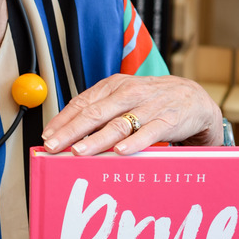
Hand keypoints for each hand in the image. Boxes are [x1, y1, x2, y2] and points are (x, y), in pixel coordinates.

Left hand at [41, 74, 223, 155]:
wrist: (192, 97)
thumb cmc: (150, 100)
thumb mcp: (122, 97)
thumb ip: (98, 111)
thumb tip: (66, 132)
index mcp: (113, 86)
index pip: (81, 103)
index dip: (62, 120)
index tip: (46, 137)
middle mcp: (128, 93)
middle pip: (94, 113)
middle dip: (70, 132)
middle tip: (53, 146)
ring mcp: (148, 106)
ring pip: (118, 124)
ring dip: (96, 140)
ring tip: (79, 152)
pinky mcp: (167, 120)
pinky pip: (149, 133)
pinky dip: (134, 143)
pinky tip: (121, 152)